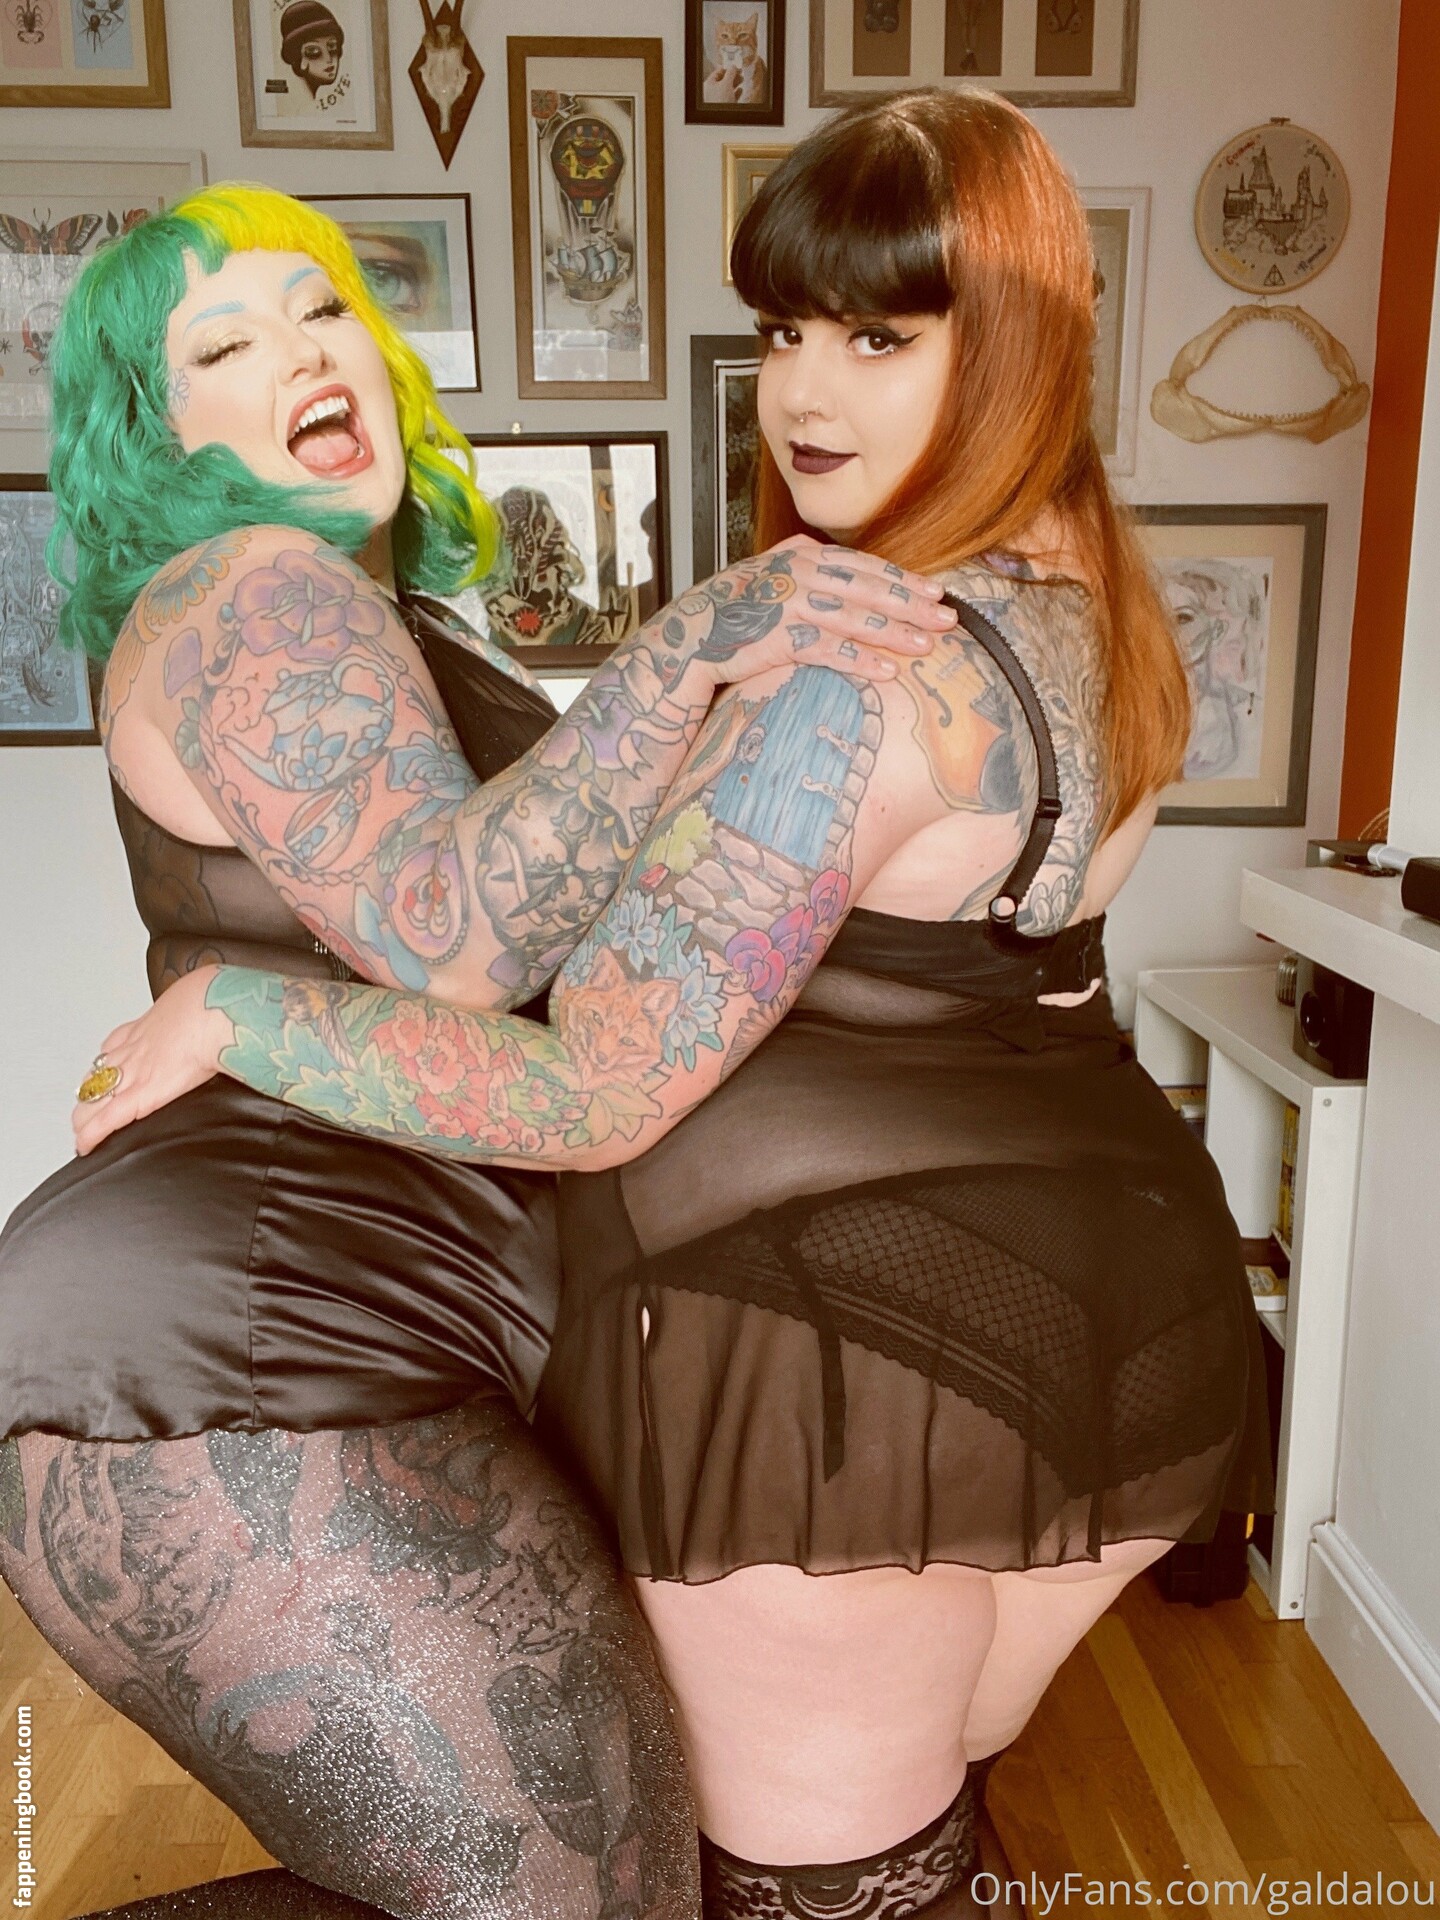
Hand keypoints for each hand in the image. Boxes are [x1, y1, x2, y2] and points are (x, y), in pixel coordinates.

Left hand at [72, 966, 232, 1155]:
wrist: (213, 1012)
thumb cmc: (212, 1004)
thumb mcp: (199, 997)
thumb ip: (199, 1007)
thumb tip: (217, 1004)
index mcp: (149, 1027)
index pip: (115, 1046)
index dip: (107, 1061)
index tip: (105, 1070)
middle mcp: (133, 1050)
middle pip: (98, 1073)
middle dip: (91, 1091)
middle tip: (89, 1106)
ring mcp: (132, 1073)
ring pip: (94, 1096)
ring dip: (85, 1113)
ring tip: (82, 1128)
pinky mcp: (139, 1096)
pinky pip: (107, 1119)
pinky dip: (93, 1134)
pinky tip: (86, 1145)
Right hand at [654, 537, 956, 690]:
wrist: (689, 635)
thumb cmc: (731, 610)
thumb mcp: (765, 570)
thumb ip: (795, 557)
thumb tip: (820, 547)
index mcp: (801, 555)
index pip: (865, 566)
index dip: (903, 580)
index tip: (935, 592)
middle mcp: (799, 574)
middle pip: (869, 589)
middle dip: (912, 605)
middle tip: (947, 619)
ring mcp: (790, 604)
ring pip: (856, 617)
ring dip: (896, 632)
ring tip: (927, 645)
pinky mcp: (780, 637)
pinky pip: (830, 649)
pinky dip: (861, 660)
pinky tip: (888, 671)